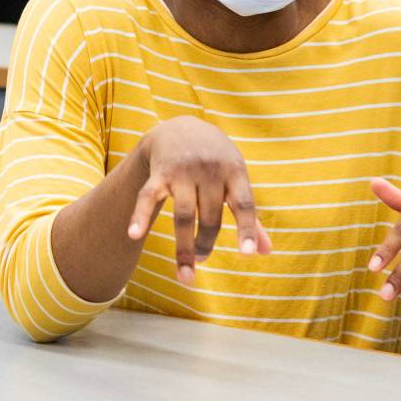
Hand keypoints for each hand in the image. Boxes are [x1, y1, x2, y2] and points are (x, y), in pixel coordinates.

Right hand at [126, 116, 272, 284]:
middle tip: (202, 263)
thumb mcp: (236, 179)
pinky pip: (148, 197)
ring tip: (186, 273)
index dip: (246, 229)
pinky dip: (140, 215)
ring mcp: (182, 171)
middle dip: (206, 245)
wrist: (180, 127)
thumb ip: (250, 216)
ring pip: (183, 215)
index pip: (244, 204)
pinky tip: (134, 235)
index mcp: (234, 171)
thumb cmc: (216, 161)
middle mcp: (209, 170)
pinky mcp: (159, 173)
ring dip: (184, 248)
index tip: (246, 254)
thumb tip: (265, 252)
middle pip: (210, 217)